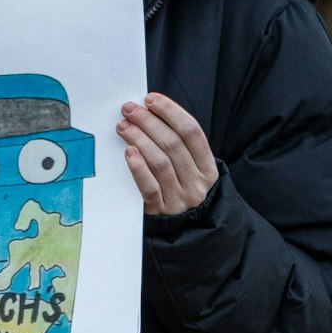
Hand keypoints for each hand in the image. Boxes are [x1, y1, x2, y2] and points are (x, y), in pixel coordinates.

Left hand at [119, 93, 218, 215]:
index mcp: (208, 167)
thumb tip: (149, 112)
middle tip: (129, 109)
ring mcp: (180, 198)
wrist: (186, 232)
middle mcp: (197, 183)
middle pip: (173, 144)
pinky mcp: (161, 212)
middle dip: (148, 121)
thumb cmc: (182, 191)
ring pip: (160, 162)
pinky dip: (138, 168)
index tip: (150, 99)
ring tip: (123, 126)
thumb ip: (177, 146)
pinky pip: (149, 187)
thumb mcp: (191, 170)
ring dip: (139, 139)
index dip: (170, 112)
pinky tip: (128, 153)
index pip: (191, 131)